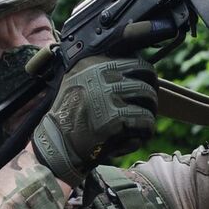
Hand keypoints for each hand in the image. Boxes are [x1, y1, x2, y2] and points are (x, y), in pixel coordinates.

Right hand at [30, 55, 157, 186]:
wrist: (58, 146)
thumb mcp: (79, 83)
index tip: (146, 87)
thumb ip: (103, 73)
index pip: (137, 62)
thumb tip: (141, 71)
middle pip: (147, 79)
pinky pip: (146, 121)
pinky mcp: (115, 117)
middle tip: (146, 108)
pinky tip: (134, 137)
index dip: (147, 77)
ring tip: (139, 124)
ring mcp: (108, 94)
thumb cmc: (70, 117)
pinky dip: (144, 132)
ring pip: (149, 98)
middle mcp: (100, 74)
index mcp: (93, 63)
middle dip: (150, 96)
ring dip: (149, 113)